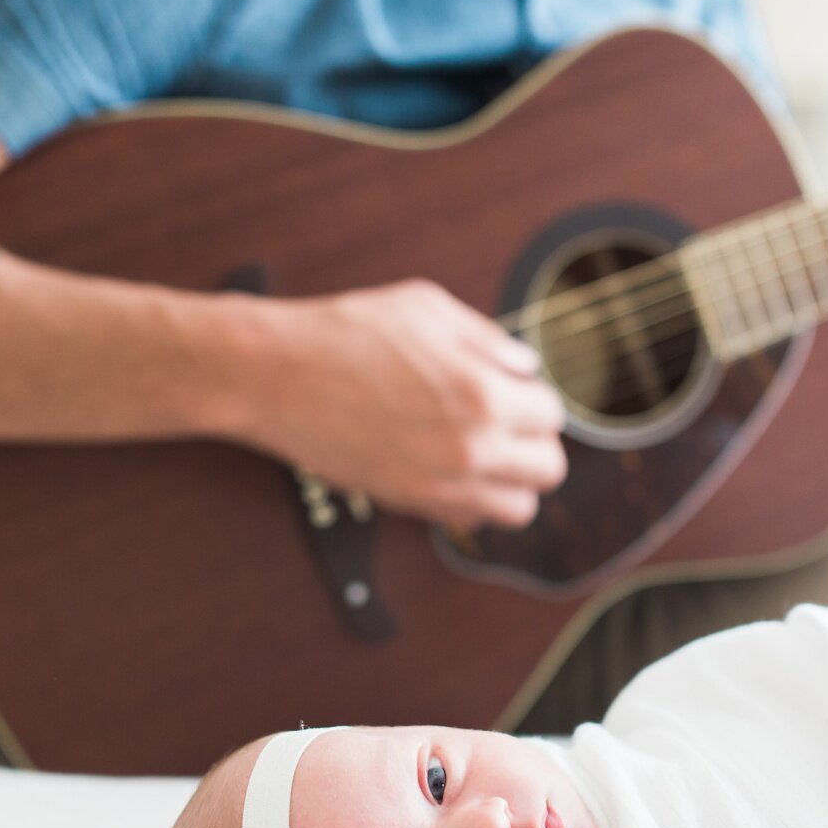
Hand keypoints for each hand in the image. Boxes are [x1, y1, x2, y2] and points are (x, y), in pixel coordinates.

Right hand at [235, 279, 567, 529]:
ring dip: (512, 479)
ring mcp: (438, 484)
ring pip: (518, 509)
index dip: (533, 395)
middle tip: (508, 420)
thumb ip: (488, 339)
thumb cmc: (343, 334)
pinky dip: (474, 499)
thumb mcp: (427, 307)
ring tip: (487, 450)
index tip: (513, 387)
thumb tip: (523, 366)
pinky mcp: (407, 503)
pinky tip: (453, 466)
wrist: (274, 375)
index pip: (552, 413)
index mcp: (482, 395)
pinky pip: (469, 520)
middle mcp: (469, 449)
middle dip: (535, 441)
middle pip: (548, 470)